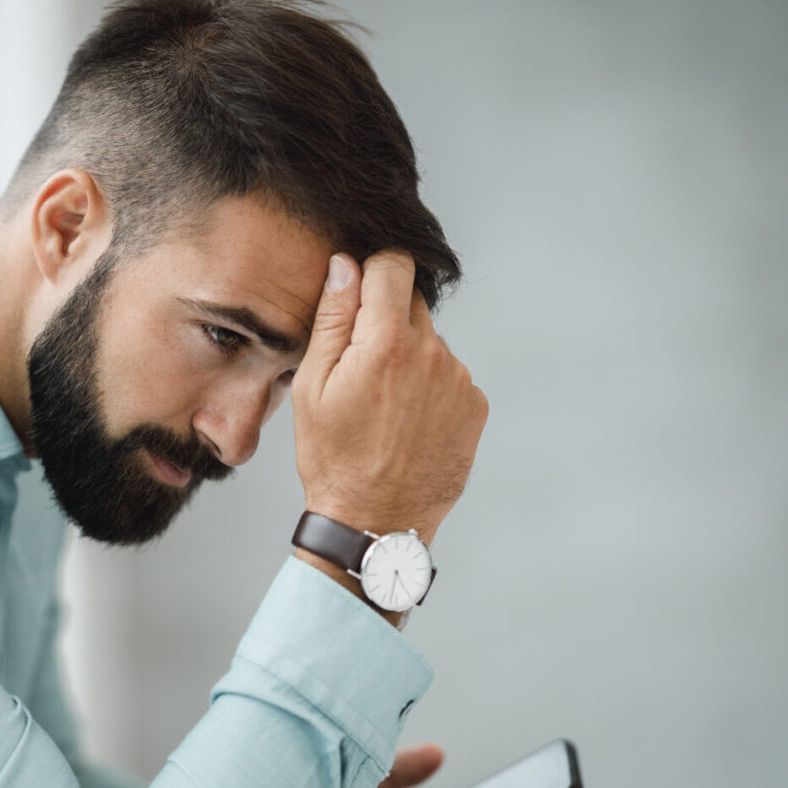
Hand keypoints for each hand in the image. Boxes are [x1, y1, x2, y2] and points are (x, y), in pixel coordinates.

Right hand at [292, 251, 487, 541]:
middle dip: (384, 320)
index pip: (393, 265)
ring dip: (407, 356)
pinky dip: (428, 386)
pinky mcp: (474, 405)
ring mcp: (459, 380)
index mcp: (386, 343)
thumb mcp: (313, 387)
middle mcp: (432, 354)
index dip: (370, 273)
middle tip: (360, 368)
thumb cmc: (334, 459)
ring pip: (429, 341)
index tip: (355, 298)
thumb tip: (345, 266)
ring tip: (382, 405)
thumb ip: (332, 319)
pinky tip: (405, 421)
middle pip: (411, 302)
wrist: (376, 522)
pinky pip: (447, 374)